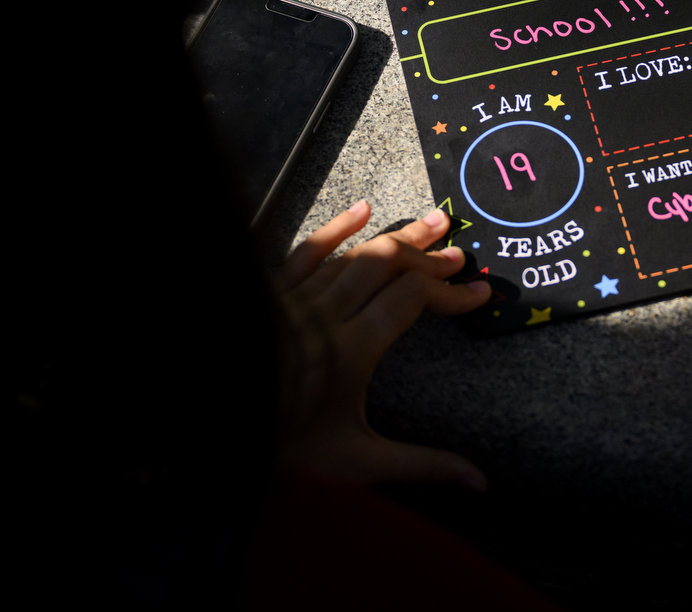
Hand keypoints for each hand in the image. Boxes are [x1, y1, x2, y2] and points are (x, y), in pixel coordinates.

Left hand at [273, 202, 491, 488]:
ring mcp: (300, 297)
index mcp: (354, 349)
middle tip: (460, 256)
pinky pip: (308, 249)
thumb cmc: (283, 441)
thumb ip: (420, 465)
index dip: (450, 294)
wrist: (212, 418)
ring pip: (356, 254)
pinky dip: (337, 227)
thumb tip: (478, 482)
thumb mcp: (356, 461)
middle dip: (430, 258)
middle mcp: (329, 313)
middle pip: (388, 265)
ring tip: (433, 224)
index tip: (479, 294)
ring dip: (398, 238)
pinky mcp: (276, 292)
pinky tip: (362, 210)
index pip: (413, 300)